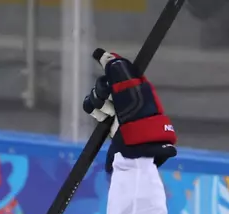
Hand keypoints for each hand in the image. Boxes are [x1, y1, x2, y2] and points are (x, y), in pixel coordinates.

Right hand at [83, 50, 175, 167]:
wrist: (136, 144)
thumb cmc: (136, 114)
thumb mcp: (129, 89)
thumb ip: (117, 71)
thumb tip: (106, 55)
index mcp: (134, 85)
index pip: (118, 68)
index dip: (108, 62)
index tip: (96, 55)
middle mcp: (125, 95)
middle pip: (104, 82)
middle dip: (102, 89)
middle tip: (108, 98)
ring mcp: (115, 108)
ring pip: (97, 95)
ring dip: (98, 101)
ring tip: (106, 112)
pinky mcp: (107, 120)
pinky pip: (93, 108)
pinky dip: (92, 109)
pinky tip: (98, 115)